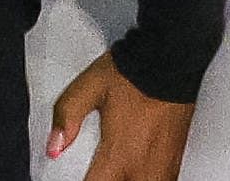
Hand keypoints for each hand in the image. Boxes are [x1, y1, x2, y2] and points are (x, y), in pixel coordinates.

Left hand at [45, 51, 193, 178]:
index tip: (84, 173)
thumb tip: (53, 146)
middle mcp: (142, 168)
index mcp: (118, 155)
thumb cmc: (133, 73)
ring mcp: (162, 168)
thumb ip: (67, 116)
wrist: (171, 60)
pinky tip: (134, 172)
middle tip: (99, 170)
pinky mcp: (175, 162)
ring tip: (115, 171)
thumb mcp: (89, 87)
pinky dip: (143, 179)